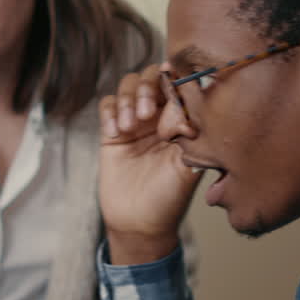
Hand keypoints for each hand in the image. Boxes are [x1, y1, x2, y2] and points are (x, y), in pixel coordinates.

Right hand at [98, 64, 201, 263]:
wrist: (140, 223)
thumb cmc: (169, 198)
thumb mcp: (188, 166)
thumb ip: (190, 134)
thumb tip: (191, 103)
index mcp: (182, 119)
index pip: (178, 83)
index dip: (174, 76)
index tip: (172, 80)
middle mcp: (159, 116)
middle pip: (151, 76)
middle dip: (147, 86)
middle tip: (146, 112)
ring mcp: (134, 122)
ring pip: (128, 86)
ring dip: (128, 99)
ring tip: (130, 126)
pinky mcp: (112, 132)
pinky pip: (107, 105)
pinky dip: (110, 112)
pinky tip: (115, 132)